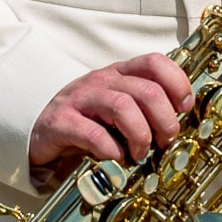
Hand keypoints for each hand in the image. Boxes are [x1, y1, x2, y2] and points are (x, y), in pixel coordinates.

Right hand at [30, 53, 194, 170]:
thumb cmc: (86, 119)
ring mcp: (80, 99)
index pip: (155, 62)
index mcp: (119, 73)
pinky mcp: (61, 123)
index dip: (177, 83)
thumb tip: (179, 125)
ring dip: (140, 135)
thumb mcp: (116, 106)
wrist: (37, 127)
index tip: (184, 108)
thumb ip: (144, 108)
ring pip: (122, 107)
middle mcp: (102, 81)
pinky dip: (111, 150)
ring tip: (140, 153)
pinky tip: (115, 159)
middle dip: (164, 120)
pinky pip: (92, 134)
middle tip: (164, 141)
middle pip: (146, 90)